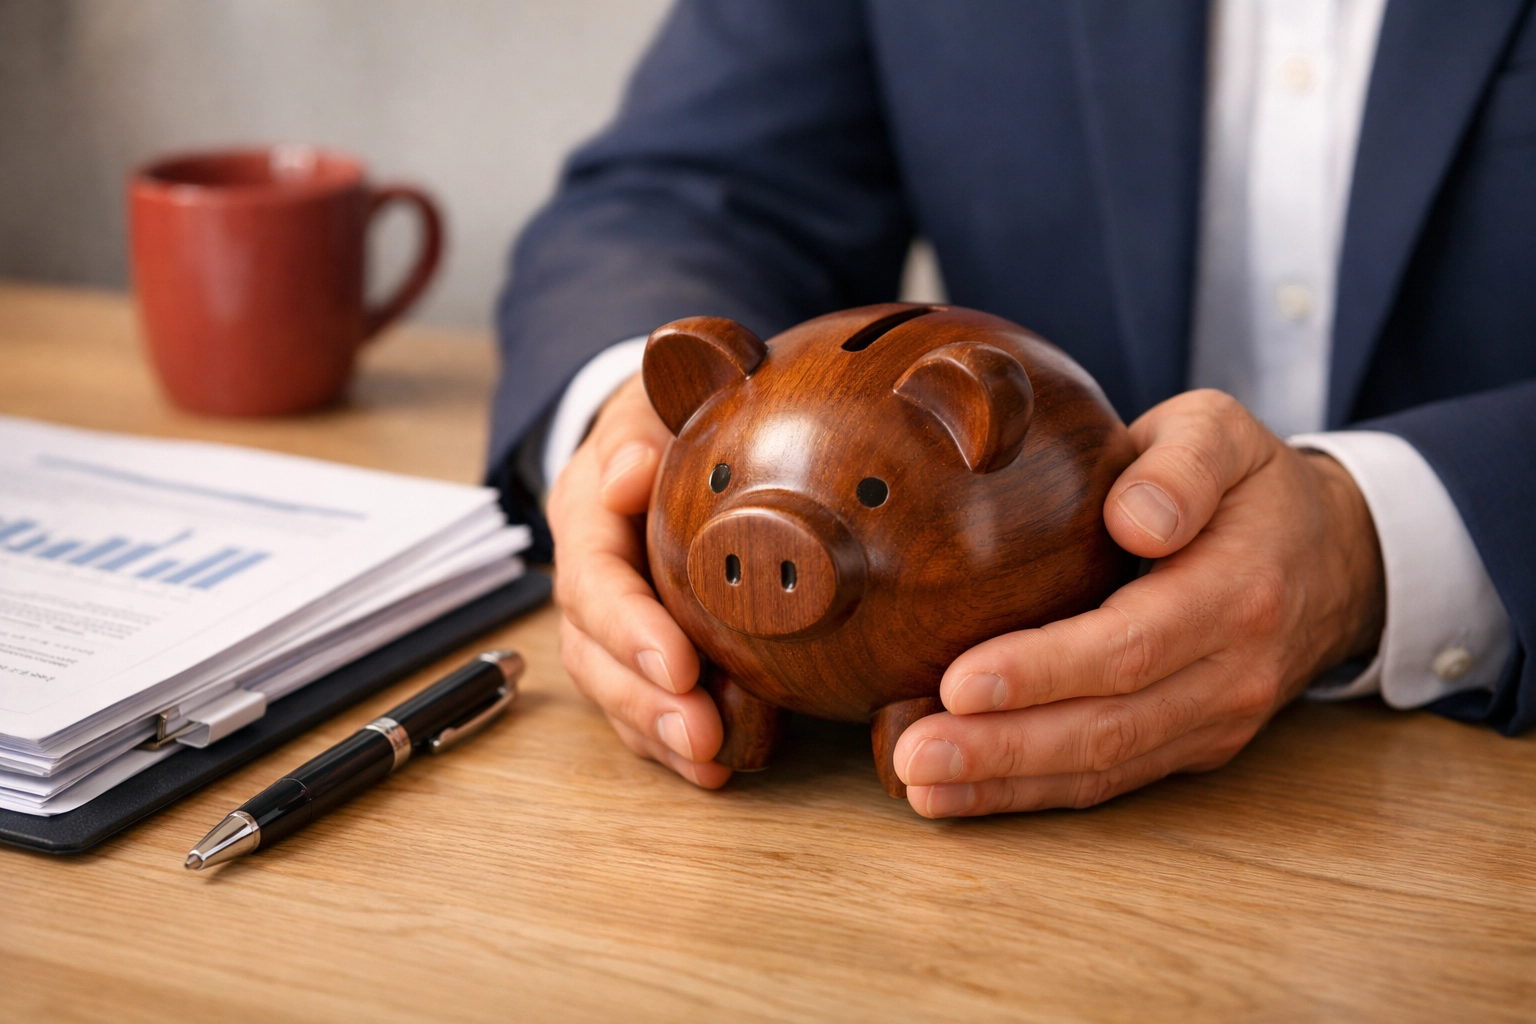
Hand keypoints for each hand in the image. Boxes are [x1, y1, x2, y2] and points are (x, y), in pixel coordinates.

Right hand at [548, 374, 731, 786]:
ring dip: (656, 730)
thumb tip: (627, 476)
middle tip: (699, 734)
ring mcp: (607, 620)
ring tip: (709, 761)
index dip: (629, 626)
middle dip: (642, 699)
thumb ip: (637, 430)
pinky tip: (712, 769)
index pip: (595, 577)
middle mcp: (587, 576)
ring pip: (611, 687)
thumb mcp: (649, 403)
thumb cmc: (663, 417)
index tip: (677, 664)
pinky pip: (639, 703)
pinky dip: (667, 741)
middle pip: (593, 650)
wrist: (661, 438)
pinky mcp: (636, 649)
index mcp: (585, 515)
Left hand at [893, 389, 1385, 816]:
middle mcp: (1231, 674)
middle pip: (1108, 726)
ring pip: (1104, 769)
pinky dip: (1030, 793)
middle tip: (915, 755)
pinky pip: (1108, 781)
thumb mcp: (1224, 435)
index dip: (1044, 671)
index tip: (959, 682)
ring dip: (1006, 784)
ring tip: (921, 784)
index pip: (1131, 645)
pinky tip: (959, 793)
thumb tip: (1135, 520)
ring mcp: (1213, 721)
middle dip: (1004, 747)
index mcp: (1235, 591)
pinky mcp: (1189, 746)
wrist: (1330, 557)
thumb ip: (1182, 464)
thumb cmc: (1248, 486)